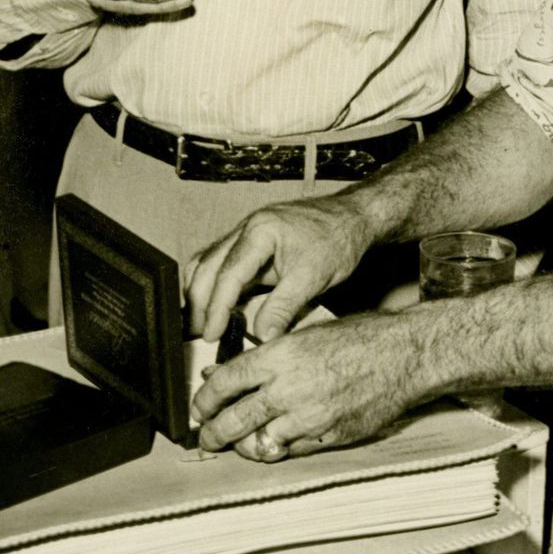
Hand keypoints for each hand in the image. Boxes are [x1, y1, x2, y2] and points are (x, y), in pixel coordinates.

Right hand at [187, 192, 377, 344]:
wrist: (353, 217)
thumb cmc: (338, 238)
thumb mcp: (314, 277)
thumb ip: (284, 306)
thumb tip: (261, 336)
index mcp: (259, 231)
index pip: (227, 275)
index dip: (216, 309)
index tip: (211, 334)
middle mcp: (246, 229)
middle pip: (207, 267)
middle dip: (199, 303)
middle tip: (199, 334)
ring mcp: (246, 233)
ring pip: (208, 263)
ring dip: (201, 293)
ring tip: (200, 323)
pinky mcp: (252, 244)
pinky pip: (222, 263)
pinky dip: (214, 284)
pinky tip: (216, 305)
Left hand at [194, 307, 433, 460]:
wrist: (404, 356)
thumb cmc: (359, 338)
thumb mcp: (306, 334)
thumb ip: (265, 356)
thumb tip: (224, 372)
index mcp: (280, 356)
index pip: (224, 383)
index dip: (204, 400)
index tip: (199, 407)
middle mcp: (290, 389)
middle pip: (233, 421)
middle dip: (212, 433)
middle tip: (206, 437)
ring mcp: (309, 417)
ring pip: (259, 444)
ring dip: (242, 446)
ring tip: (236, 444)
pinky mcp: (328, 437)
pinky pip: (291, 451)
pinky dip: (277, 449)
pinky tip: (273, 443)